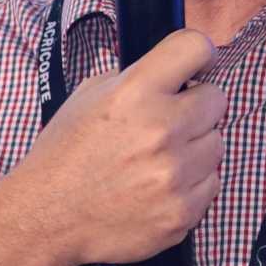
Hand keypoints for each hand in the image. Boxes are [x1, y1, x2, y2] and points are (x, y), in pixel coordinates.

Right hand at [8, 29, 225, 265]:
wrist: (48, 218)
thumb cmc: (65, 156)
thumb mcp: (88, 97)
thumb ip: (136, 78)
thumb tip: (176, 71)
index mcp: (135, 93)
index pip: (196, 47)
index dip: (200, 53)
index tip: (197, 66)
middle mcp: (161, 130)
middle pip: (217, 98)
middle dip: (197, 105)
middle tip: (170, 121)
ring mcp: (175, 174)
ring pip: (216, 144)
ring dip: (195, 148)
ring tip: (159, 159)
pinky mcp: (183, 212)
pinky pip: (210, 184)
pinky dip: (191, 184)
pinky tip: (159, 187)